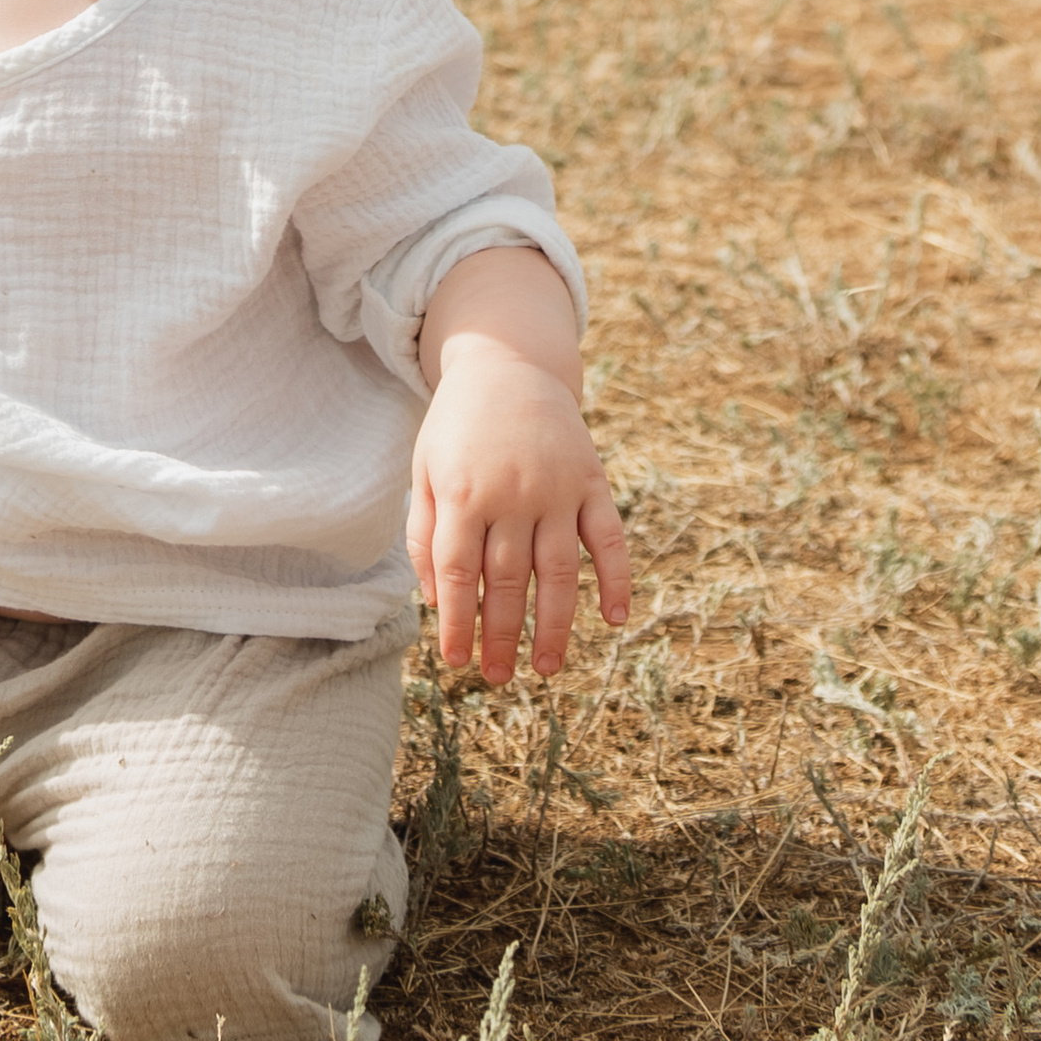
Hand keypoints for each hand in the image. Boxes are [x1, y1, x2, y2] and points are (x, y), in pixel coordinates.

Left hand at [408, 345, 630, 682]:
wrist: (509, 363)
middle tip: (498, 677)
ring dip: (555, 626)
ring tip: (546, 669)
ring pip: (559, 571)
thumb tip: (435, 599)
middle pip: (507, 580)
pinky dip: (616, 579)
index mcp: (464, 491)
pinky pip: (610, 538)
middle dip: (501, 635)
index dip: (456, 621)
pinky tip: (615, 619)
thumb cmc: (458, 427)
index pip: (458, 572)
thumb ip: (424, 533)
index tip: (456, 661)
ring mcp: (557, 488)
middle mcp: (512, 493)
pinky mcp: (592, 481)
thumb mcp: (425, 469)